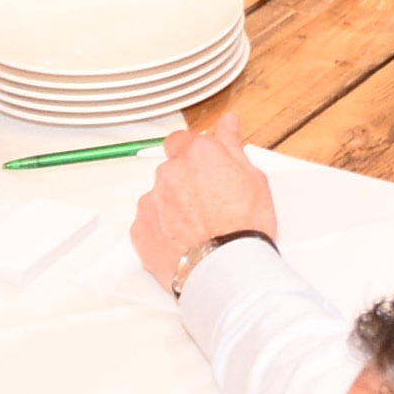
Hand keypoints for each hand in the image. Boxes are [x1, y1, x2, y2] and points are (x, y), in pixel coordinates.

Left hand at [129, 113, 281, 292]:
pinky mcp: (140, 229)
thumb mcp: (253, 179)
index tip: (199, 164)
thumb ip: (232, 146)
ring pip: (158, 197)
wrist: (226, 269)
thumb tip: (228, 123)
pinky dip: (161, 230)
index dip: (190, 152)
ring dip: (172, 207)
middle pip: (171, 170)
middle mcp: (170, 173)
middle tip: (208, 204)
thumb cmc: (244, 226)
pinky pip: (148, 223)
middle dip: (184, 183)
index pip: (181, 140)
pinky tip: (183, 242)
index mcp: (197, 155)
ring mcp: (152, 202)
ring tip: (197, 228)